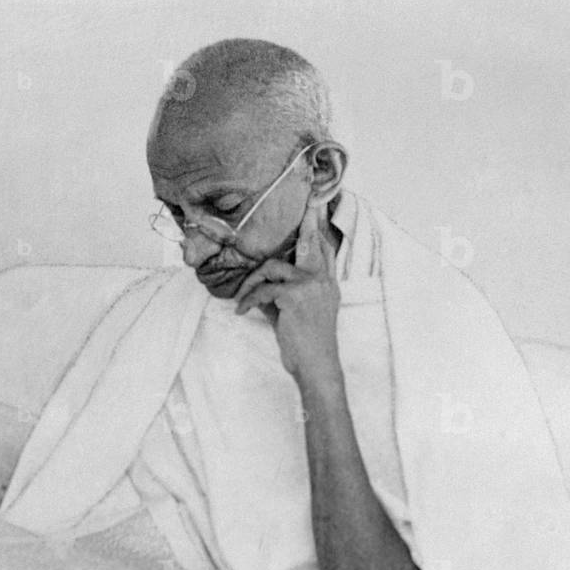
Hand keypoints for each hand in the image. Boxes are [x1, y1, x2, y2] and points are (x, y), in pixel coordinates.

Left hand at [232, 205, 342, 387]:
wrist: (316, 366)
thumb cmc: (305, 343)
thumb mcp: (296, 314)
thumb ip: (283, 293)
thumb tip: (261, 283)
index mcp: (327, 284)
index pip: (323, 250)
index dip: (317, 230)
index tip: (314, 209)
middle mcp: (322, 280)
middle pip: (310, 243)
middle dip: (306, 222)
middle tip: (304, 204)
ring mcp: (310, 285)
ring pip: (273, 267)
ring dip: (251, 281)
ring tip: (243, 297)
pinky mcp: (294, 295)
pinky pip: (263, 289)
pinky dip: (248, 300)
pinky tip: (242, 311)